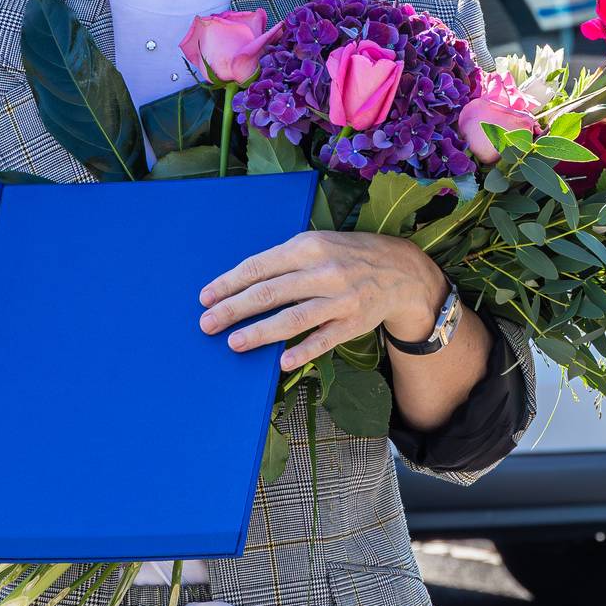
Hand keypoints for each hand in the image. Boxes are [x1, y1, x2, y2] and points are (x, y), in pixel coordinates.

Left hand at [198, 231, 446, 369]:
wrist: (400, 268)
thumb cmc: (347, 254)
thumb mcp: (317, 244)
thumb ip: (284, 260)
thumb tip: (241, 283)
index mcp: (308, 246)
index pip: (259, 267)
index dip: (229, 283)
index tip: (205, 298)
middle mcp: (323, 271)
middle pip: (270, 293)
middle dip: (233, 309)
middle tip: (207, 323)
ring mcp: (340, 298)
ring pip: (293, 319)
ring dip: (260, 332)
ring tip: (234, 342)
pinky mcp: (354, 322)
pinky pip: (324, 339)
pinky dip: (303, 351)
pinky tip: (282, 362)